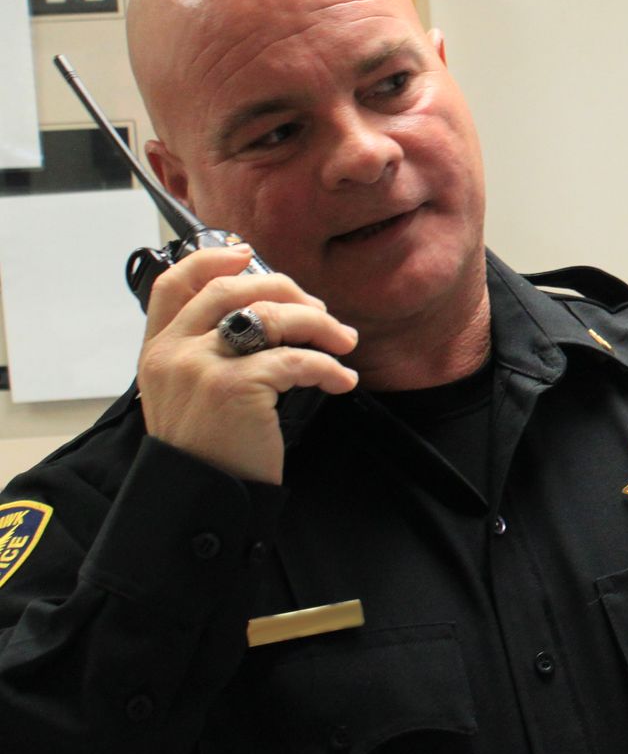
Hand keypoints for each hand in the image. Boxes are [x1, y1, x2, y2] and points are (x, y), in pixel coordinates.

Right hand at [136, 245, 359, 484]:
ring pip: (270, 317)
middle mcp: (173, 352)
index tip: (248, 254)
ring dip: (319, 324)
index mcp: (158, 350)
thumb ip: (205, 351)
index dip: (212, 259)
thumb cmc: (207, 449)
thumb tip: (262, 312)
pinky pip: (296, 359)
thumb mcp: (187, 393)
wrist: (202, 499)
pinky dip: (329, 367)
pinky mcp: (235, 387)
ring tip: (343, 342)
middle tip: (319, 310)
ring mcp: (201, 367)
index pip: (174, 284)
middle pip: (232, 290)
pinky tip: (342, 380)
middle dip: (286, 290)